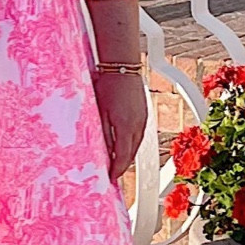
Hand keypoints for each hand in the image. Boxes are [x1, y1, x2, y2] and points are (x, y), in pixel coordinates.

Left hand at [93, 65, 148, 179]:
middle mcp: (137, 126)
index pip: (122, 158)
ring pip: (137, 145)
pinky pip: (139, 135)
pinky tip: (125, 143)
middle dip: (123, 166)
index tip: (110, 178)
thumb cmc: (108, 85)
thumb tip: (103, 152)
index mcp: (126, 128)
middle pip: (132, 154)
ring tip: (118, 162)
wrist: (123, 66)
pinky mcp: (144, 114)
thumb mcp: (100, 112)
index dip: (116, 170)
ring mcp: (143, 120)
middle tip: (113, 173)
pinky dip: (132, 144)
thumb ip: (103, 134)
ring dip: (128, 156)